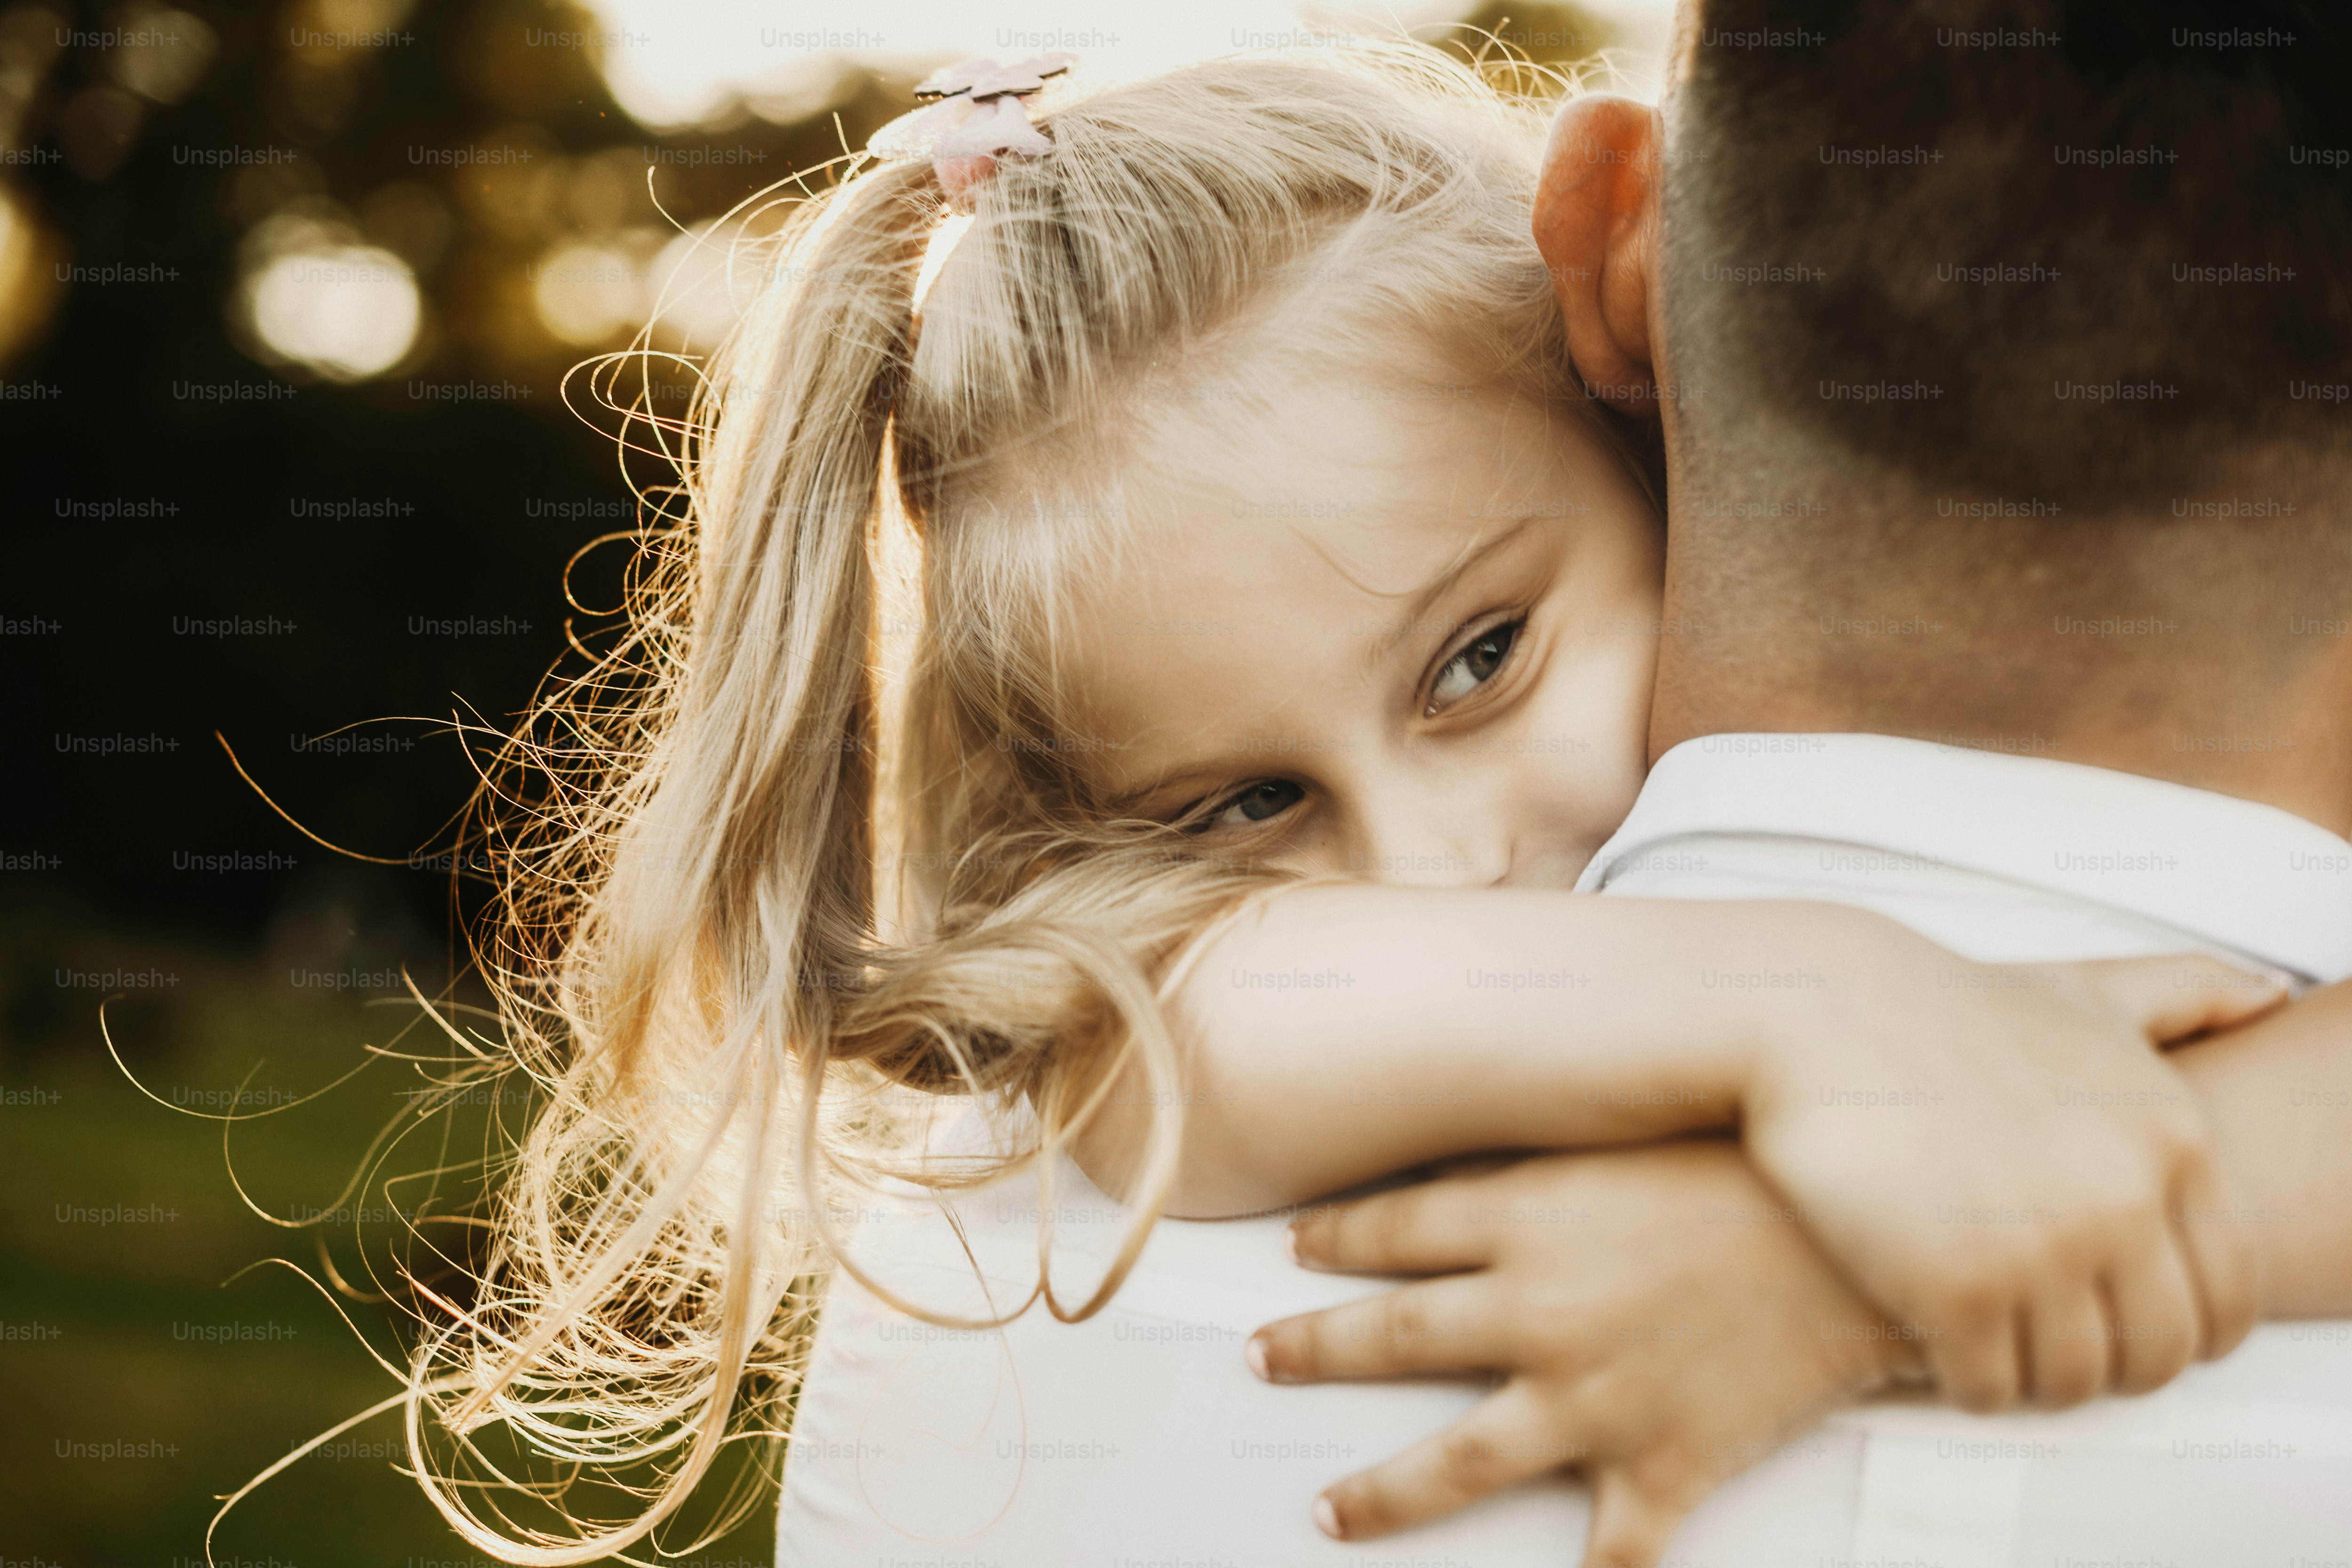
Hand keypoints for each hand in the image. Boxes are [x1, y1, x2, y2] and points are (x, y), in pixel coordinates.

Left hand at [1250, 1143, 1925, 1566]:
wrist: (1867, 1236)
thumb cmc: (1749, 1172)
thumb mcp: (1621, 1143)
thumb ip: (1532, 1163)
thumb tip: (1452, 1171)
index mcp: (1525, 1222)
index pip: (1393, 1230)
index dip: (1334, 1239)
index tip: (1295, 1246)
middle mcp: (1540, 1314)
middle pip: (1394, 1337)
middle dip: (1316, 1348)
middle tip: (1264, 1354)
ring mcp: (1596, 1399)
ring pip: (1460, 1461)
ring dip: (1384, 1493)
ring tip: (1329, 1513)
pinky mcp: (1663, 1464)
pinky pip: (1614, 1549)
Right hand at [1744, 945, 2283, 1410]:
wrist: (1816, 1013)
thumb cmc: (1946, 1006)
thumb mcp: (2083, 989)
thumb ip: (2183, 993)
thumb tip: (2272, 993)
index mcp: (2173, 1143)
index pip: (2228, 1298)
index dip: (2180, 1329)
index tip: (2118, 1319)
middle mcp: (2125, 1201)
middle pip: (2159, 1354)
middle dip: (2109, 1366)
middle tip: (2049, 1344)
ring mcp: (2041, 1250)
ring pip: (2076, 1382)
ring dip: (2037, 1382)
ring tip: (1993, 1350)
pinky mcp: (1954, 1288)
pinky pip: (1990, 1388)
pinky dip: (1969, 1384)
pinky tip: (1937, 1347)